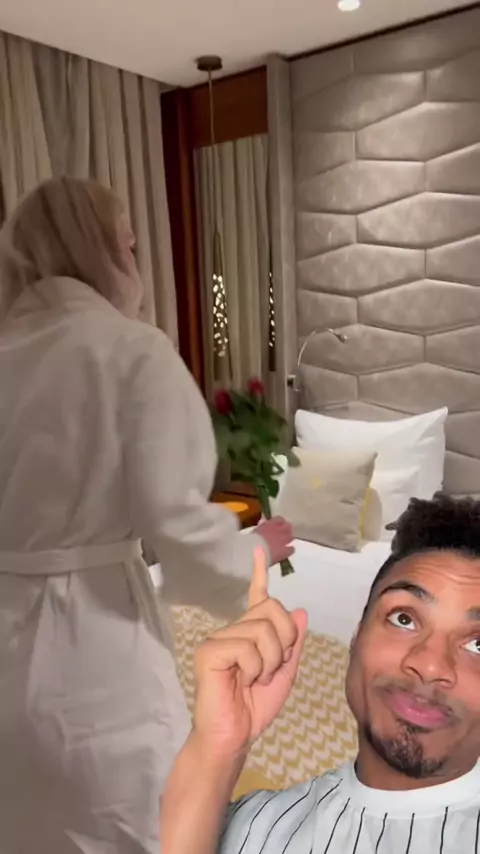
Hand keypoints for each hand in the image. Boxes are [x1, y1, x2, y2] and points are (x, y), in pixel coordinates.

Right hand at [192, 548, 307, 759]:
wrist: (233, 737)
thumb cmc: (254, 708)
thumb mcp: (284, 675)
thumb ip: (293, 645)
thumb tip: (300, 611)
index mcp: (248, 634)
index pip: (256, 597)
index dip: (259, 573)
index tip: (258, 550)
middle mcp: (232, 630)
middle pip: (272, 611)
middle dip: (283, 643)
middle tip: (268, 671)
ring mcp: (218, 638)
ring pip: (263, 630)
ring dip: (269, 662)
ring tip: (253, 680)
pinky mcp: (209, 650)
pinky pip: (246, 647)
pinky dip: (253, 668)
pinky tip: (240, 681)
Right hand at [255, 516, 293, 565]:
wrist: (255, 551)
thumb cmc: (250, 540)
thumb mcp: (254, 532)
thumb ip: (260, 529)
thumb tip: (261, 530)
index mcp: (270, 524)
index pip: (279, 519)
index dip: (279, 522)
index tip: (277, 524)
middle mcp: (279, 530)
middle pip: (287, 527)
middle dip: (286, 529)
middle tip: (284, 532)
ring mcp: (283, 541)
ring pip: (290, 537)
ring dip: (288, 538)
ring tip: (287, 541)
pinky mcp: (285, 551)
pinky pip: (291, 549)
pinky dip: (290, 549)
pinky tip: (289, 550)